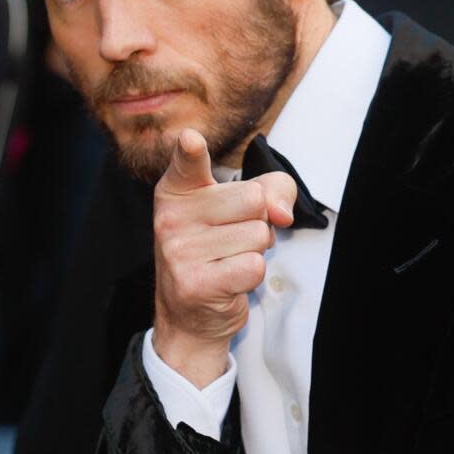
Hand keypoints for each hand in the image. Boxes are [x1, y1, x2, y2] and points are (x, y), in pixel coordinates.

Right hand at [152, 128, 296, 386]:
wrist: (191, 313)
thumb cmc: (219, 248)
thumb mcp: (245, 207)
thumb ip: (273, 189)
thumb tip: (282, 212)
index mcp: (178, 190)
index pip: (188, 162)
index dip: (191, 149)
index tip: (190, 139)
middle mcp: (171, 217)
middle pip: (253, 200)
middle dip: (257, 222)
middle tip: (232, 239)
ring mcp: (179, 252)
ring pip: (257, 235)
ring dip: (255, 251)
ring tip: (229, 260)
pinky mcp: (195, 284)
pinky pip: (253, 266)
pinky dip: (251, 275)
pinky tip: (228, 280)